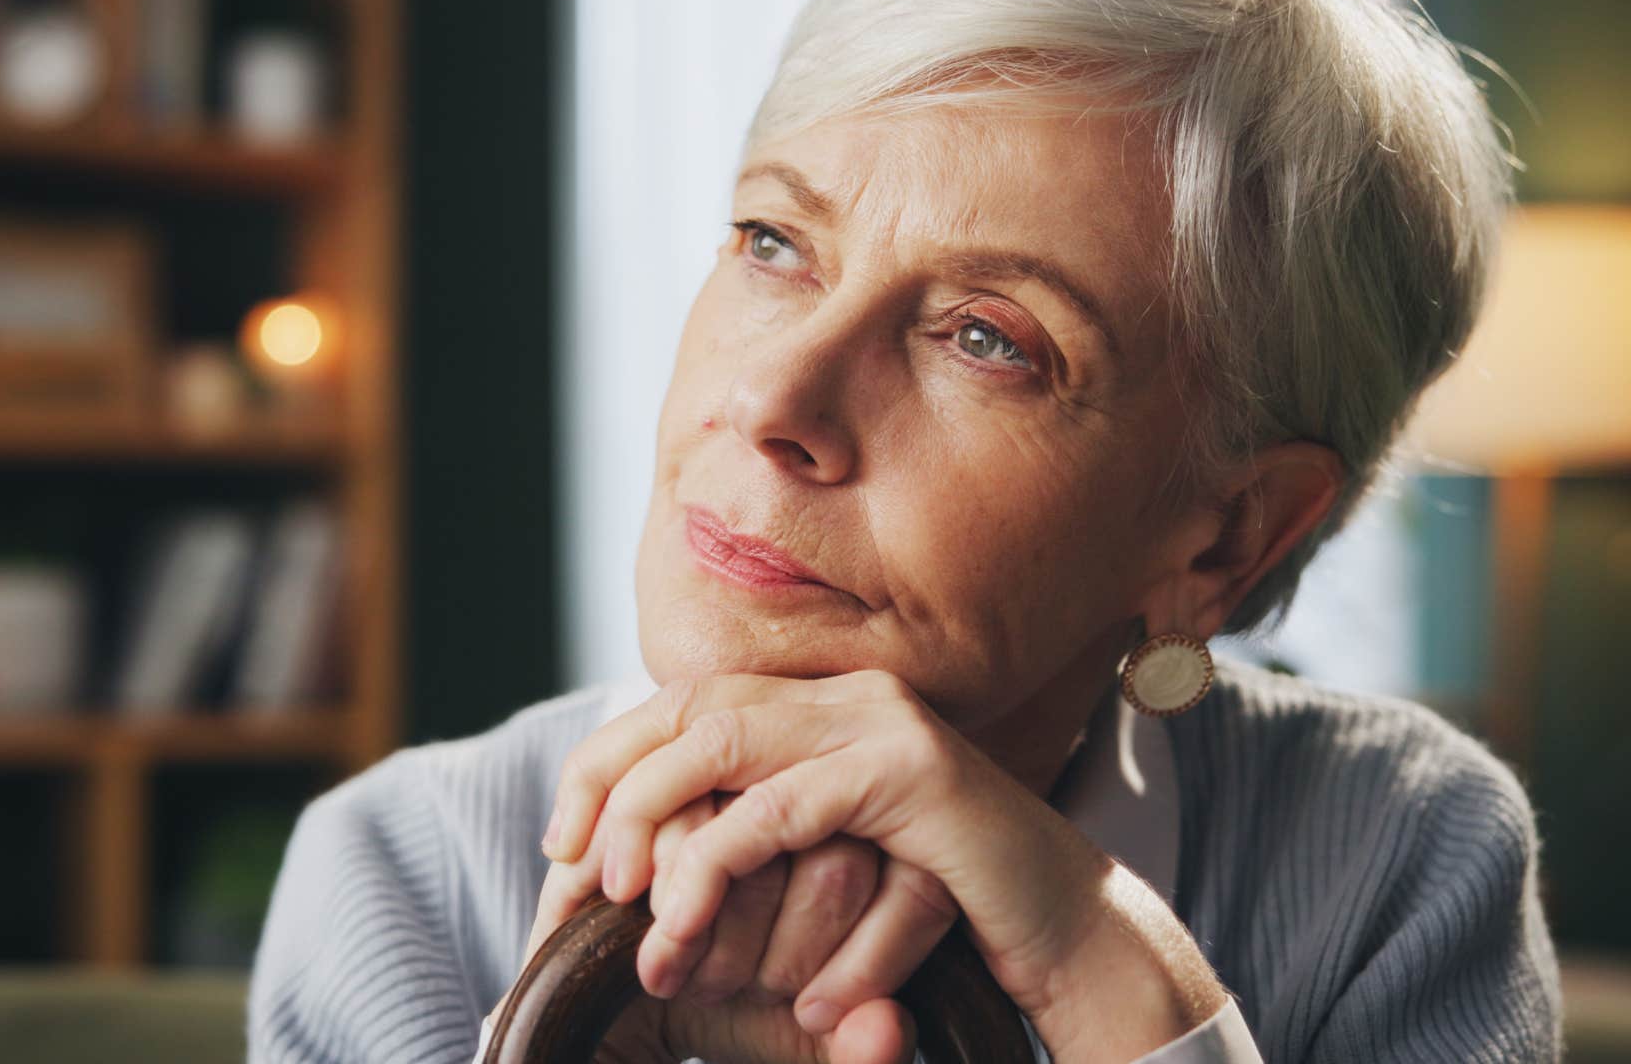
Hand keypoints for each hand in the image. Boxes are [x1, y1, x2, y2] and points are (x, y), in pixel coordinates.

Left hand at [545, 671, 1229, 1062]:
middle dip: (611, 783)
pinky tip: (691, 928)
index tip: (560, 839)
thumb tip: (652, 850)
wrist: (1072, 935)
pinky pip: (781, 810)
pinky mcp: (911, 775)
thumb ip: (761, 834)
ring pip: (720, 746)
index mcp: (825, 707)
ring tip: (626, 909)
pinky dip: (719, 868)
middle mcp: (848, 697)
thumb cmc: (946, 912)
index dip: (610, 759)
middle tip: (565, 866)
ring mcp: (882, 725)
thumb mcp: (833, 865)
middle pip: (689, 706)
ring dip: (655, 829)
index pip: (689, 701)